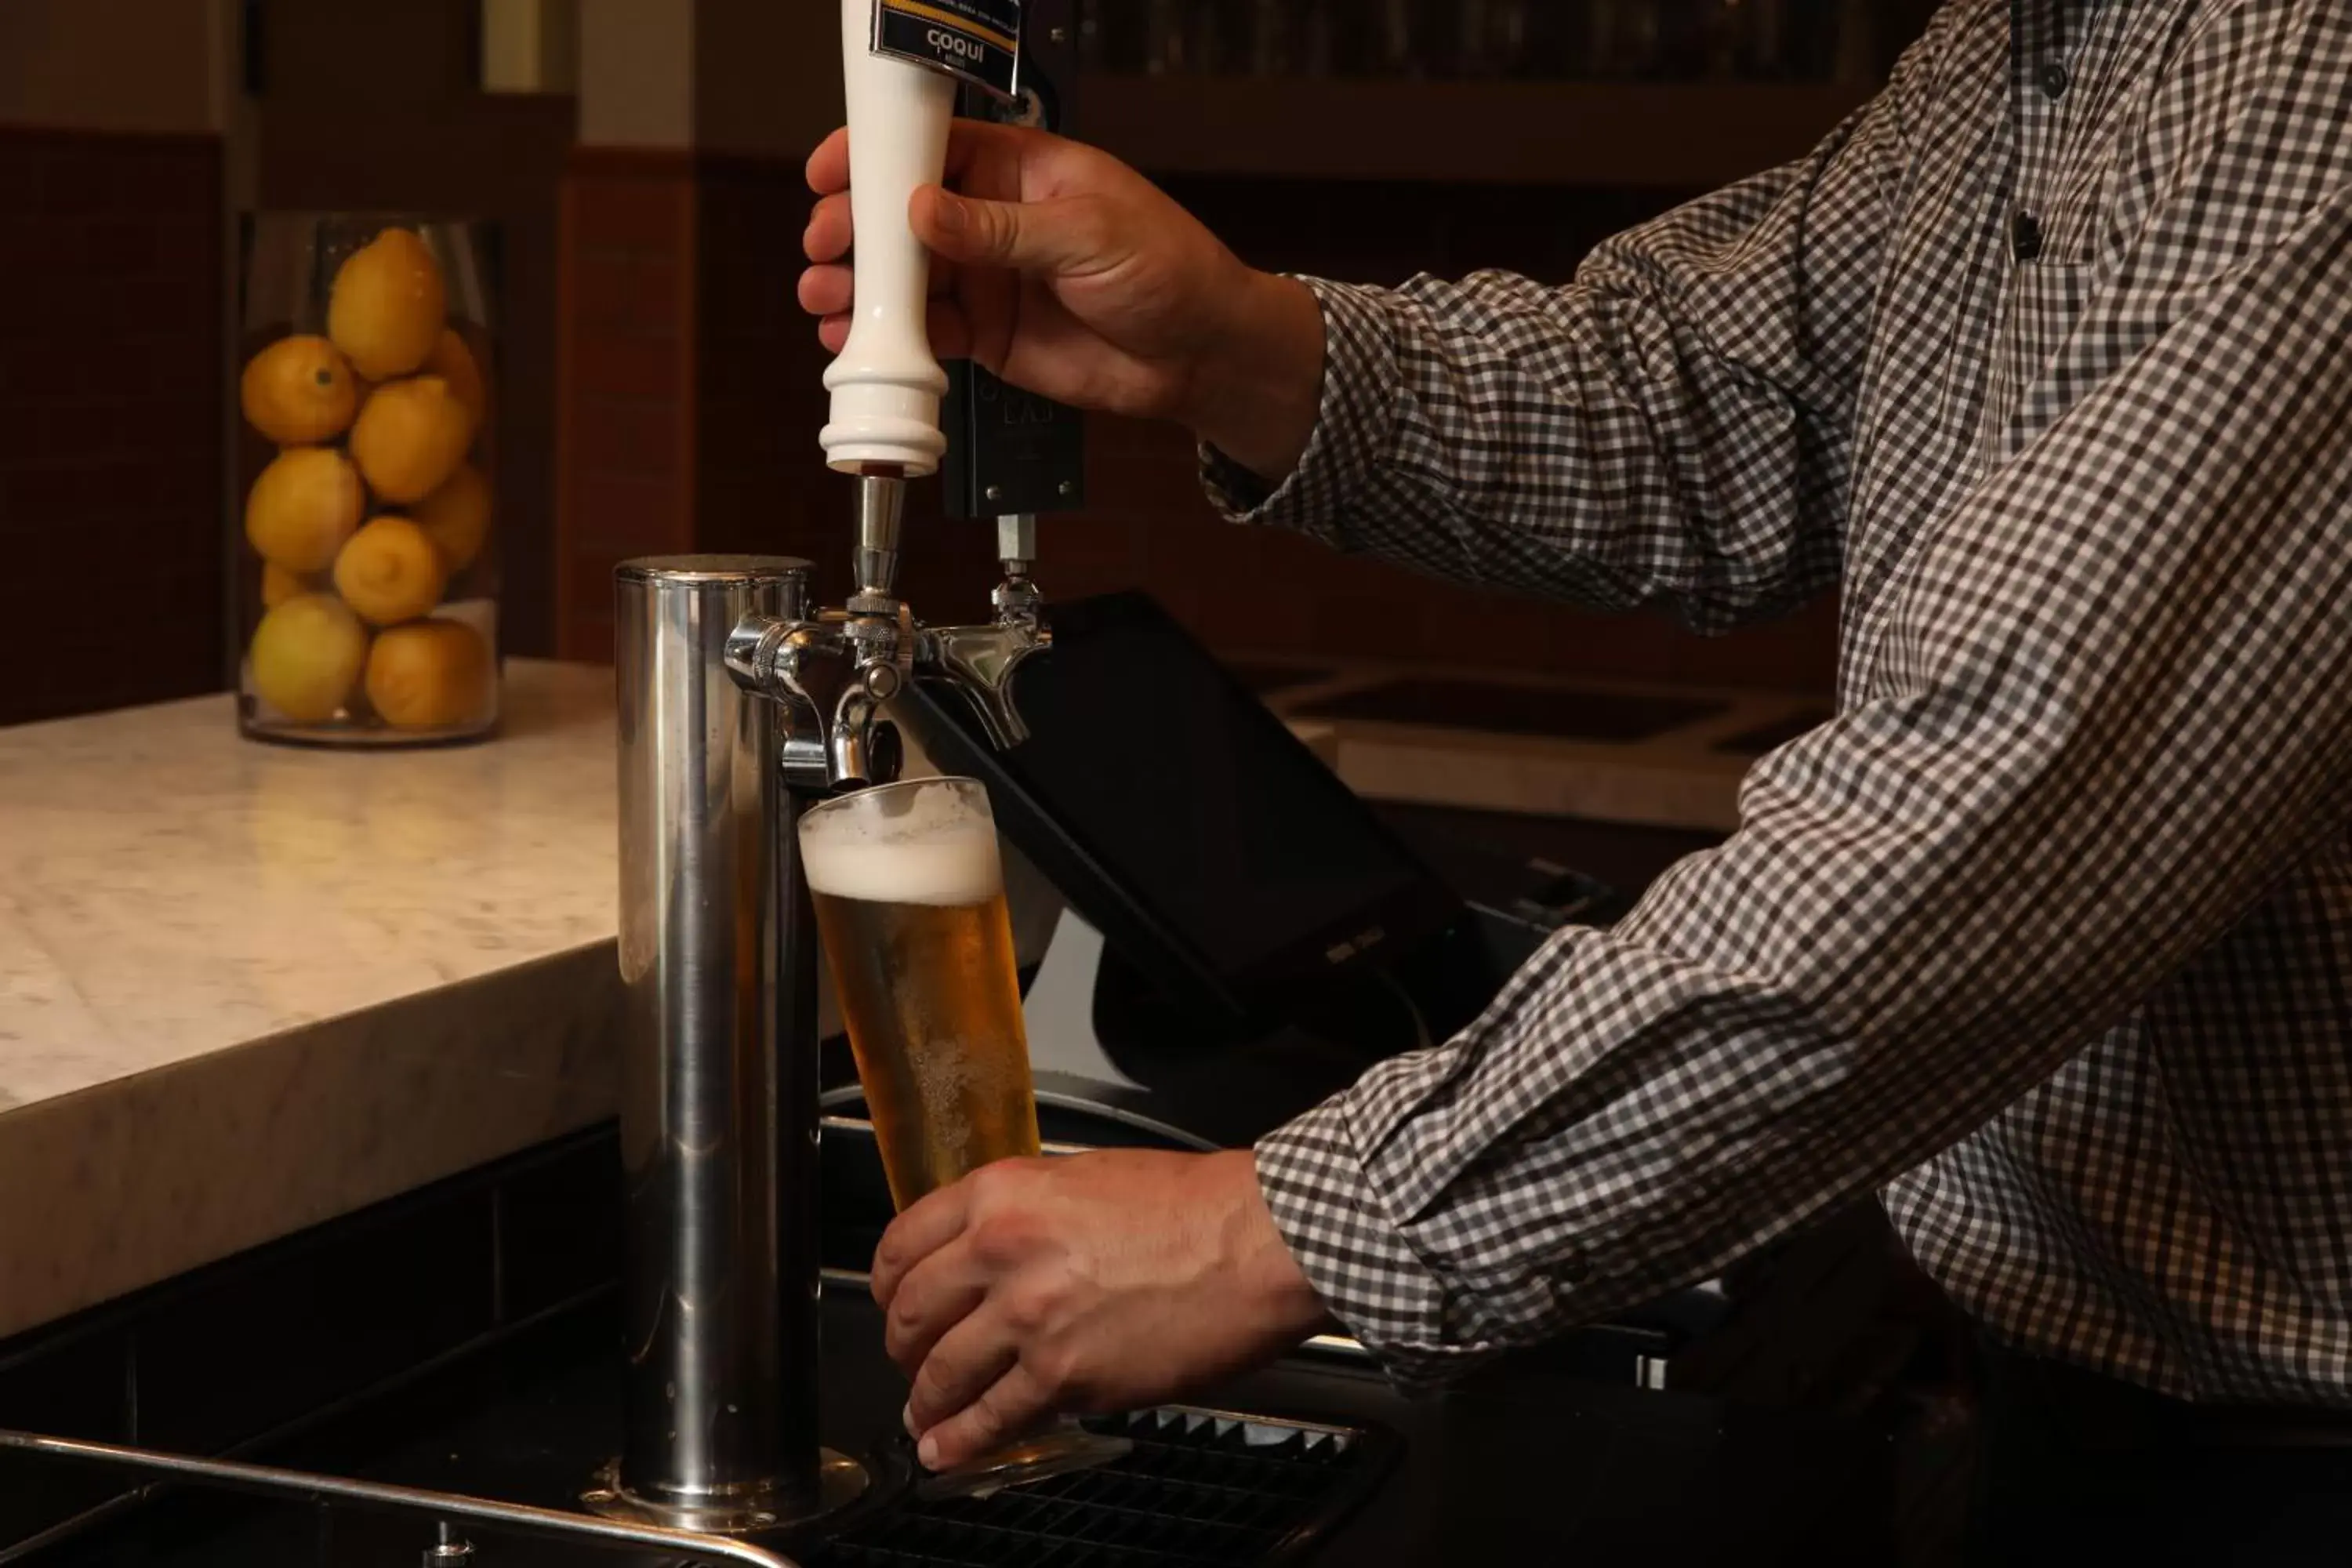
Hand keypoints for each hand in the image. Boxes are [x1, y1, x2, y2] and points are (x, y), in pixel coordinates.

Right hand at [800, 120, 1326, 482]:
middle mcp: (993, 221)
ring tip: (827, 296)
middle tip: (826, 244)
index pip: (934, 149)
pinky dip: (886, 337)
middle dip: (854, 226)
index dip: (878, 156)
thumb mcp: (1087, 235)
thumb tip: (923, 210)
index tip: (832, 171)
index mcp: (1020, 171)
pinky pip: (923, 332)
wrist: (1201, 354)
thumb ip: (1001, 228)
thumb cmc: (1168, 269)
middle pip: (902, 214)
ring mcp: (985, 278)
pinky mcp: (987, 335)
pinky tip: (857, 340)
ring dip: (859, 285)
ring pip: (903, 276)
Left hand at [871, 1148, 1332, 1471]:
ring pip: (943, 1372)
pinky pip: (993, 1417)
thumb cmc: (1195, 1205)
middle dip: (901, 1346)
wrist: (1256, 1240)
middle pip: (912, 1312)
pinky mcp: (1065, 1375)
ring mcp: (1030, 1318)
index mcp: (1004, 1194)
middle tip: (909, 1359)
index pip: (905, 1242)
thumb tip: (998, 1251)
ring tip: (924, 1414)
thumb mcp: (1087, 1177)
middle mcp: (1003, 1251)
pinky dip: (961, 1441)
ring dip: (926, 1400)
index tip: (892, 1301)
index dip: (888, 1283)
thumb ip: (1029, 1213)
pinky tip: (947, 1450)